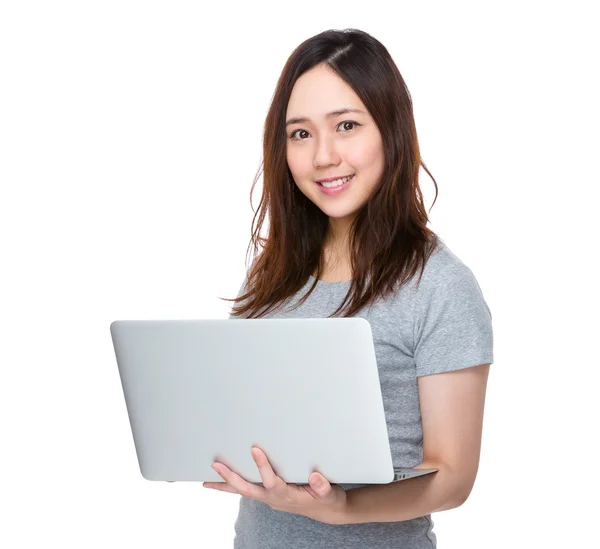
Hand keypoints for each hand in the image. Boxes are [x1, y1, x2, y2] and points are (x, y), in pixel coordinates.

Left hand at [203, 445, 347, 524]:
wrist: (326, 510)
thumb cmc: (326, 498)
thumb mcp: (329, 492)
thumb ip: (322, 485)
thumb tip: (315, 476)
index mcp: (287, 495)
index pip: (271, 480)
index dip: (262, 466)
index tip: (255, 448)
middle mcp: (274, 498)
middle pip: (248, 490)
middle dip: (231, 478)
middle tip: (216, 465)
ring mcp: (269, 498)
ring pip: (244, 492)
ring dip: (226, 485)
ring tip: (206, 481)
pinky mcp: (268, 495)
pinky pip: (248, 490)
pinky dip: (233, 486)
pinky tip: (222, 481)